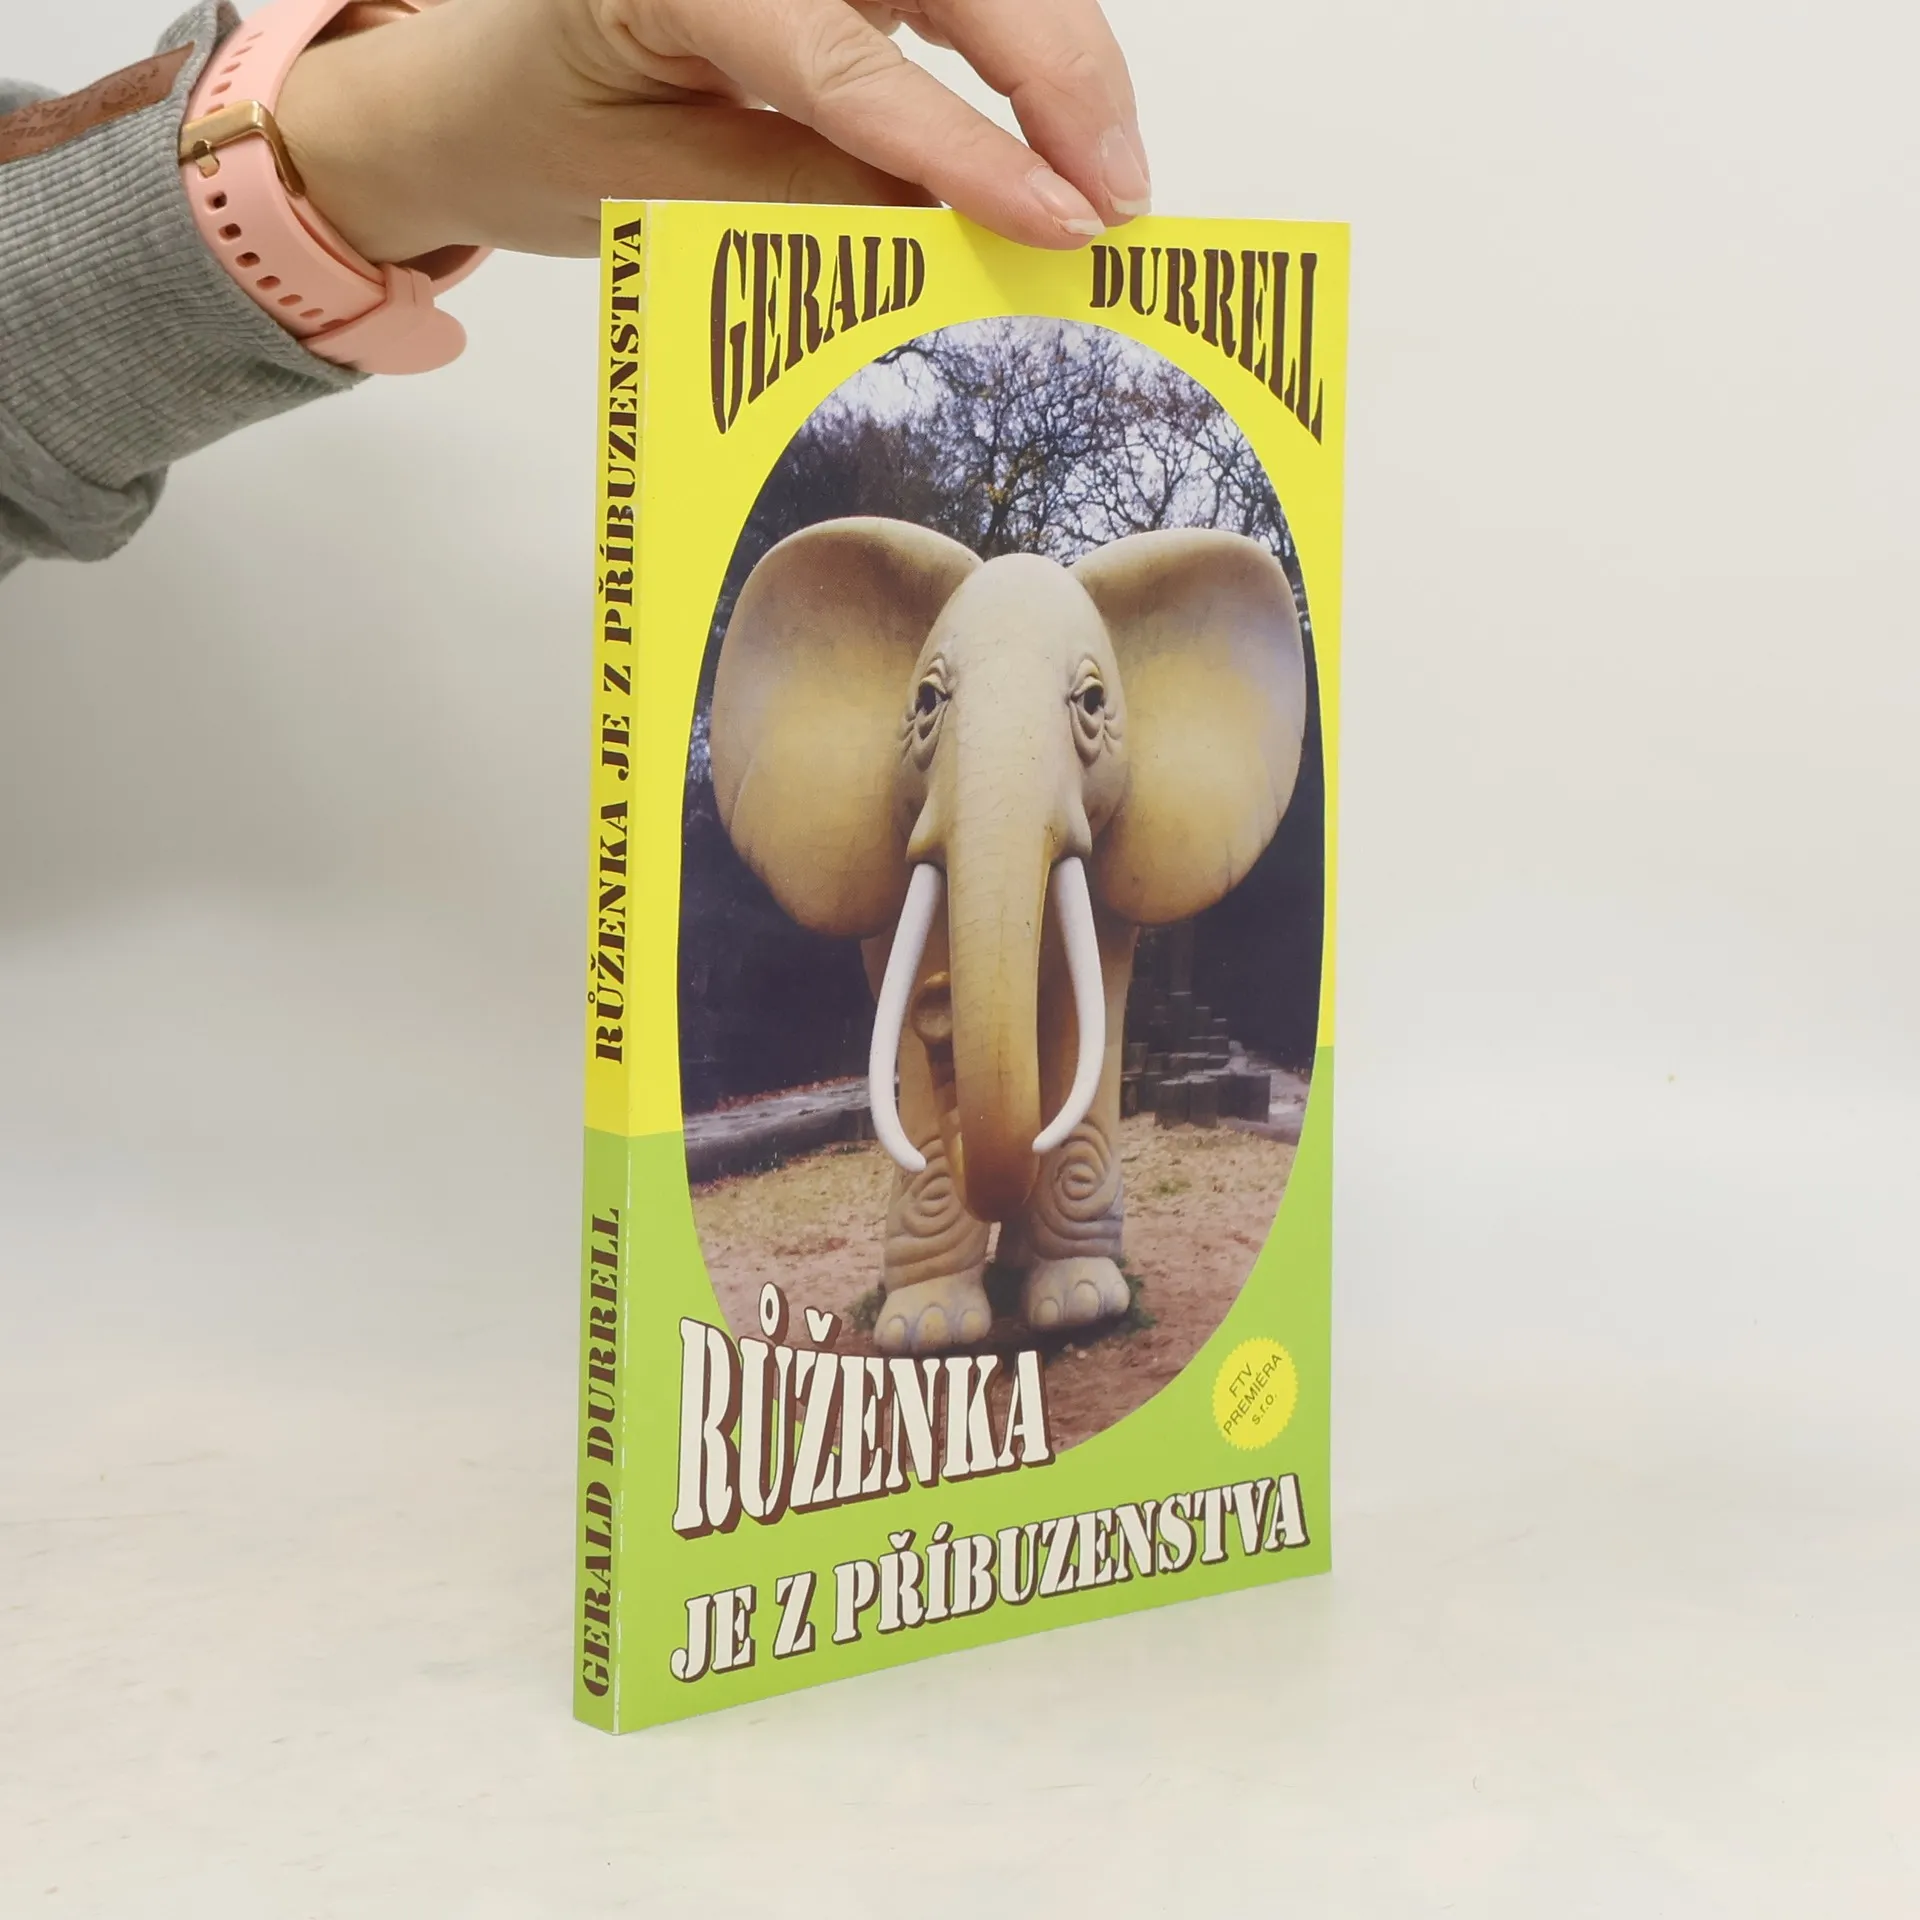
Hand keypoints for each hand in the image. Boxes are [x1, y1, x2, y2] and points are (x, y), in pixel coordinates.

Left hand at [274, 0, 1150, 263]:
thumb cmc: (538, 137)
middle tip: (1118, 198)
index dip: (970, 145)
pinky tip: (1061, 125)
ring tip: (1108, 173)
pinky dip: (1022, 48)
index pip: (850, 61)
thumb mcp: (660, 194)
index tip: (1061, 217)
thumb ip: (809, 197)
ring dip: (1060, 58)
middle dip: (1058, 75)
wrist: (471, 86)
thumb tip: (961, 224)